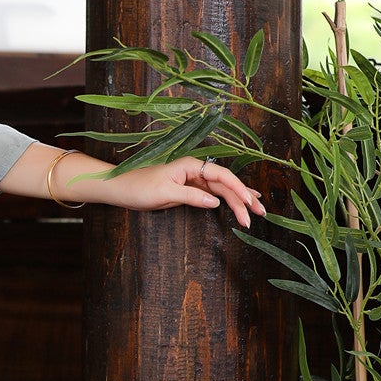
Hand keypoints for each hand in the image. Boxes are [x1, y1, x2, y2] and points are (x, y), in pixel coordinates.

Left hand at [110, 155, 265, 226]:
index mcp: (190, 166)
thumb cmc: (139, 188)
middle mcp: (194, 170)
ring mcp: (192, 180)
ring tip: (255, 213)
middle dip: (243, 198)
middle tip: (258, 214)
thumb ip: (192, 196)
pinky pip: (212, 194)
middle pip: (225, 183)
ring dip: (238, 201)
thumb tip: (215, 201)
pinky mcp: (189, 190)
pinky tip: (238, 205)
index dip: (238, 188)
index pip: (221, 175)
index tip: (249, 202)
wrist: (122, 189)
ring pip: (221, 190)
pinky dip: (226, 201)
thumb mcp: (165, 193)